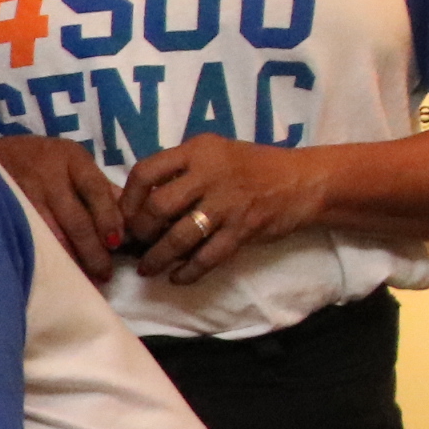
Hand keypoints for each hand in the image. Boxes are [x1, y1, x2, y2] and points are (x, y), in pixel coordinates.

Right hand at [0, 133, 128, 283]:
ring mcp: (23, 193)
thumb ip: (97, 188)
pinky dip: (46, 256)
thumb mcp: (69, 162)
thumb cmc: (36, 161)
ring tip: (85, 279)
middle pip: (75, 218)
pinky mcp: (6, 209)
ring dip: (70, 259)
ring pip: (51, 234)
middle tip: (103, 273)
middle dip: (92, 249)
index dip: (108, 218)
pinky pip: (30, 238)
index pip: (96, 190)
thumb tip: (128, 219)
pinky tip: (55, 272)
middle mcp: (47, 173)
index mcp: (71, 158)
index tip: (116, 244)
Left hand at [118, 136, 328, 285]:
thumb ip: (182, 170)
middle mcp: (210, 174)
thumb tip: (138, 200)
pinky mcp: (243, 229)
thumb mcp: (215, 153)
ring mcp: (227, 203)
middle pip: (158, 207)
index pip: (146, 171)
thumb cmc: (253, 167)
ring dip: (158, 258)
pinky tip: (178, 278)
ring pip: (178, 237)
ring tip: (148, 269)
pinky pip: (207, 257)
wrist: (304, 180)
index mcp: (198, 151)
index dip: (128, 198)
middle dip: (140, 231)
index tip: (124, 215)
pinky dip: (188, 272)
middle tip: (135, 244)